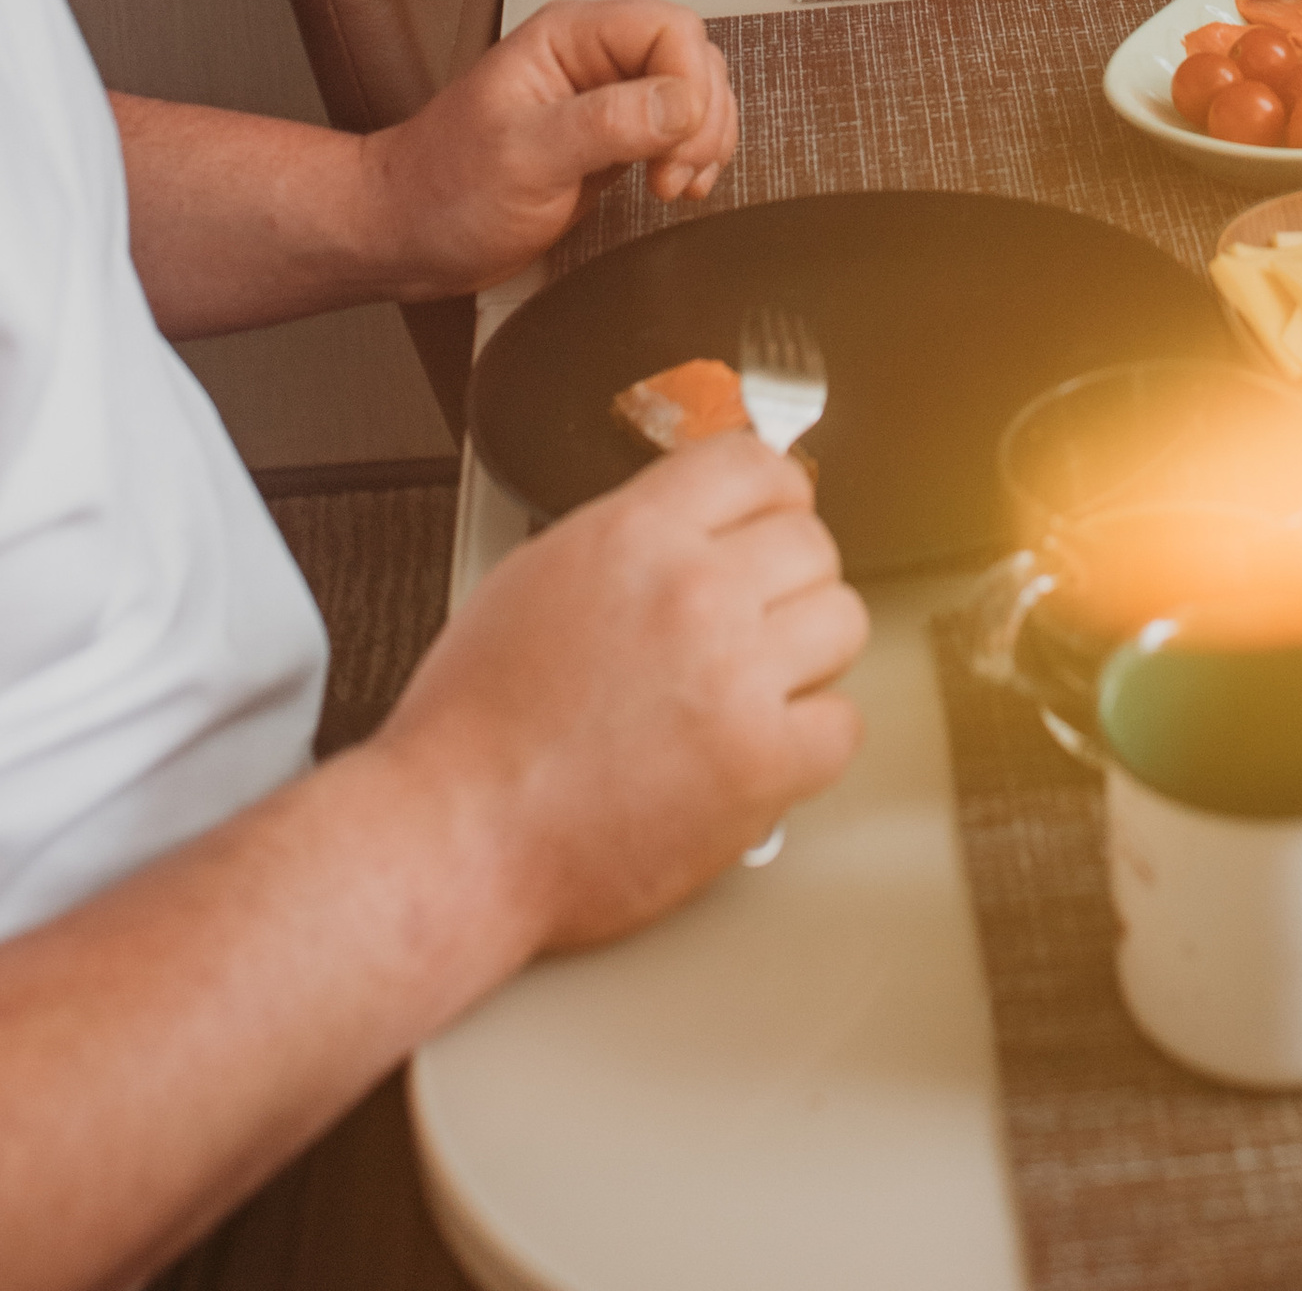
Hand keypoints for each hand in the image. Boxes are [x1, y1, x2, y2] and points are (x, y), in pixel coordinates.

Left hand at [365, 0, 739, 297]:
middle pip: (691, 56)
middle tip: (674, 172)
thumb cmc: (441, 191)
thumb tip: (683, 103)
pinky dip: (694, 156)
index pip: (667, 27)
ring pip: (693, 93)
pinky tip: (678, 186)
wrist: (406, 237)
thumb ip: (606, 123)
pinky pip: (678, 129)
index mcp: (568, 38)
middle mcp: (591, 59)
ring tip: (677, 184)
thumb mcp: (523, 155)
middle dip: (701, 117)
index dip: (689, 82)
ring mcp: (604, 99)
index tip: (675, 142)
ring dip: (704, 139)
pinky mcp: (610, 140)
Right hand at [372, 435, 867, 947]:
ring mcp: (734, 674)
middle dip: (789, 583)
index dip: (773, 495)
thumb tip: (692, 526)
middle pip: (813, 543)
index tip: (776, 519)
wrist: (457, 836)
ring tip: (758, 688)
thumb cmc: (474, 728)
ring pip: (844, 622)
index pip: (755, 464)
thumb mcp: (537, 577)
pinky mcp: (760, 762)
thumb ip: (628, 541)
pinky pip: (843, 724)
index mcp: (634, 534)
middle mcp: (693, 590)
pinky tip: (763, 750)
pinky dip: (811, 742)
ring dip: (809, 657)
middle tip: (759, 622)